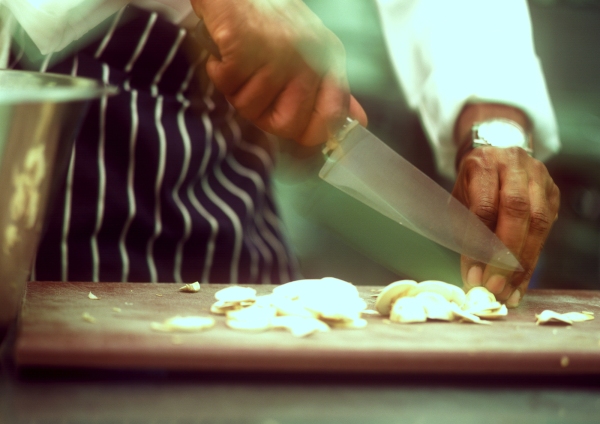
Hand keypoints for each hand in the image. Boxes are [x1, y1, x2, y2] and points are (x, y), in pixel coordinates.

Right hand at [190, 0, 366, 145]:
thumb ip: (333, 92)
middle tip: (253, 90)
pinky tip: (224, 55)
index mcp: (329, 60)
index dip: (309, 134)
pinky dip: (218, 73)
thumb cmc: (270, 20)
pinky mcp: (246, 46)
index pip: (331, 119)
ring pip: (251, 108)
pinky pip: (228, 85)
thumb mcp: (311, 52)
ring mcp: (279, 53)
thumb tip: (357, 123)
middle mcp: (309, 57)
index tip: (287, 124)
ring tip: (239, 64)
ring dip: (236, 91)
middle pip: (287, 125)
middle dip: (262, 116)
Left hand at [453, 104, 559, 306]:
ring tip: (510, 291)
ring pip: (537, 222)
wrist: (498, 151)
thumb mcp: (459, 198)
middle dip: (505, 255)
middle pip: (516, 212)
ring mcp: (538, 178)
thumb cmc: (472, 183)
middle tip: (495, 286)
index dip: (479, 245)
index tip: (473, 275)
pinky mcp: (552, 193)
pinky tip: (522, 279)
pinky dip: (533, 257)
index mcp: (483, 164)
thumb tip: (472, 276)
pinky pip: (546, 229)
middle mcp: (514, 166)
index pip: (484, 207)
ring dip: (523, 263)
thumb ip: (464, 230)